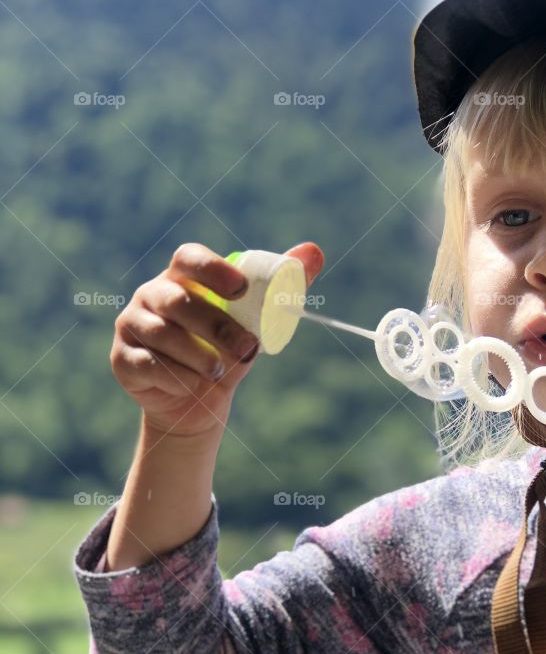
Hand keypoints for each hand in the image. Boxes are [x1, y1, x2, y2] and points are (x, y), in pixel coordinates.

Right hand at [110, 241, 324, 440]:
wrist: (198, 402)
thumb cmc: (226, 351)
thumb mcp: (256, 322)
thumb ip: (280, 286)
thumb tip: (315, 251)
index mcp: (182, 278)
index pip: (188, 258)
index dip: (212, 269)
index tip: (241, 289)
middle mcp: (151, 296)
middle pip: (177, 299)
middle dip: (215, 325)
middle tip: (247, 348)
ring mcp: (132, 326)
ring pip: (162, 334)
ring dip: (198, 355)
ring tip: (219, 372)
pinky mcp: (122, 360)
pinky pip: (148, 364)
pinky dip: (176, 377)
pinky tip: (194, 385)